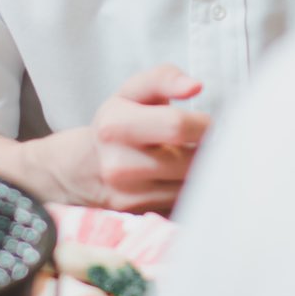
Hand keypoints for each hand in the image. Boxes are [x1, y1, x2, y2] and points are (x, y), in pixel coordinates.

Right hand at [30, 64, 210, 213]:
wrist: (82, 169)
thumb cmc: (117, 124)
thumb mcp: (132, 92)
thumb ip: (164, 78)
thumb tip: (195, 86)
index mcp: (115, 126)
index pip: (176, 125)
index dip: (204, 123)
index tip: (208, 124)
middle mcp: (119, 165)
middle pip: (190, 161)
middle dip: (211, 151)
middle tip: (212, 144)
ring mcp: (130, 196)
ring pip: (193, 187)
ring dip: (206, 174)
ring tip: (196, 160)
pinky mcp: (143, 217)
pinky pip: (186, 205)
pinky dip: (195, 192)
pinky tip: (187, 180)